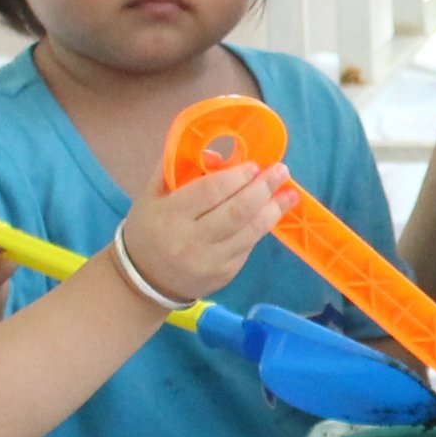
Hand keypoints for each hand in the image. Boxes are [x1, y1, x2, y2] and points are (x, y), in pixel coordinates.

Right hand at [116, 159, 299, 307]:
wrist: (145, 280)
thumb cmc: (150, 228)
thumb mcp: (152, 194)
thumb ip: (177, 167)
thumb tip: (218, 156)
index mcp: (170, 215)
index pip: (209, 192)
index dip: (236, 177)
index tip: (253, 165)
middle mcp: (190, 241)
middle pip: (236, 212)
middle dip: (263, 189)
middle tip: (281, 171)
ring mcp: (209, 261)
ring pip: (250, 232)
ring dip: (273, 210)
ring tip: (289, 193)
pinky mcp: (224, 274)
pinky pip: (248, 246)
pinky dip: (261, 227)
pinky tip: (271, 213)